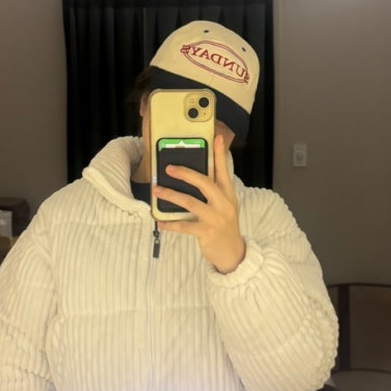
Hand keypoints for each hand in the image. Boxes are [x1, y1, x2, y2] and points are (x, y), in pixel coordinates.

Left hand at [154, 133, 245, 273]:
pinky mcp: (207, 232)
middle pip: (204, 182)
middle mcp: (223, 203)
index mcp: (228, 194)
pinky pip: (184, 226)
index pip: (223, 170)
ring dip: (171, 195)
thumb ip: (213, 192)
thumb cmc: (224, 226)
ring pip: (191, 202)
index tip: (217, 137)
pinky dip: (170, 224)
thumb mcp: (224, 206)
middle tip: (169, 168)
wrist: (233, 253)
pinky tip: (160, 221)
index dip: (219, 154)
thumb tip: (192, 177)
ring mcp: (215, 218)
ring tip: (157, 190)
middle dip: (185, 173)